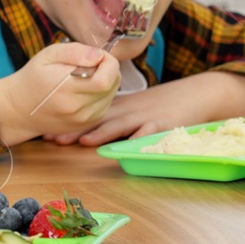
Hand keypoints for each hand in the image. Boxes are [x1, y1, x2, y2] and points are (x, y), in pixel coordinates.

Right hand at [0, 41, 120, 145]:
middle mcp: (76, 107)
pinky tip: (85, 89)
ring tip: (86, 76)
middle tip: (93, 63)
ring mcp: (82, 119)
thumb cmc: (33, 78)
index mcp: (66, 88)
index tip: (97, 56)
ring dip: (106, 82)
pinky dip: (101, 94)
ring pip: (111, 95)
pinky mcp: (85, 125)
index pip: (105, 78)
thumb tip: (98, 56)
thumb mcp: (47, 55)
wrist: (19, 109)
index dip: (108, 62)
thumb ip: (74, 52)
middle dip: (109, 70)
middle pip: (112, 86)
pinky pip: (104, 105)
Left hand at [64, 71, 244, 146]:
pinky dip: (135, 141)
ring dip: (99, 134)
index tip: (46, 130)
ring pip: (118, 126)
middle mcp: (129, 110)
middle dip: (74, 130)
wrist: (197, 94)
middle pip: (97, 120)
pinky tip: (124, 149)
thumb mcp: (135, 105)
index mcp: (120, 106)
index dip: (68, 122)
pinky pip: (148, 134)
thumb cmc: (164, 103)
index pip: (89, 114)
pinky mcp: (163, 124)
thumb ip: (114, 114)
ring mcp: (145, 117)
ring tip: (82, 142)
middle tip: (52, 139)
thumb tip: (88, 122)